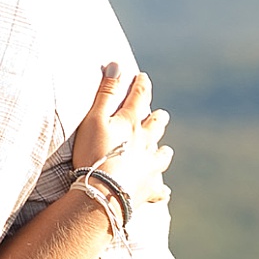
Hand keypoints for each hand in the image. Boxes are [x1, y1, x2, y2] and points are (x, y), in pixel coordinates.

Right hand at [73, 62, 171, 203]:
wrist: (102, 193)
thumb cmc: (93, 154)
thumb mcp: (94, 119)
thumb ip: (106, 92)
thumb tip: (117, 65)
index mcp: (132, 124)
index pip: (139, 98)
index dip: (141, 85)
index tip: (143, 77)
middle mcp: (146, 144)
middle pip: (156, 127)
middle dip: (158, 119)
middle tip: (162, 115)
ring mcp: (150, 167)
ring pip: (162, 156)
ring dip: (162, 152)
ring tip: (165, 150)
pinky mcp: (148, 190)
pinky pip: (159, 191)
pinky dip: (161, 191)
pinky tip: (164, 192)